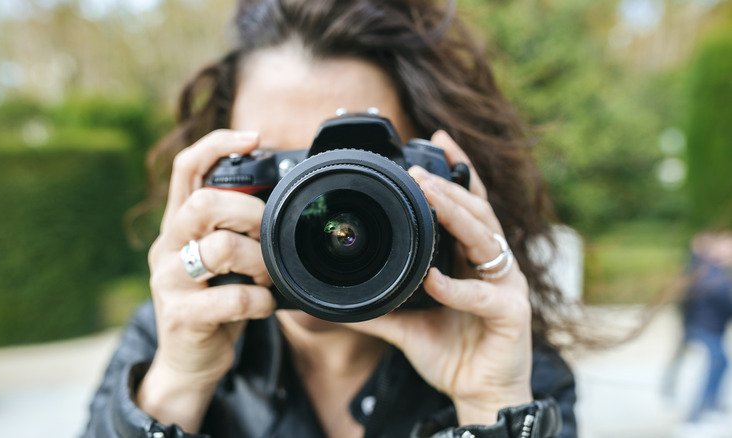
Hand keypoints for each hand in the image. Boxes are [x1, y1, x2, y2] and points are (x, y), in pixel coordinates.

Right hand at [137, 130, 275, 431]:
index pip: (185, 168)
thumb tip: (284, 201)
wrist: (188, 362)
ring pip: (219, 249)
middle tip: (269, 234)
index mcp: (179, 225)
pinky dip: (260, 300)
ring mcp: (169, 281)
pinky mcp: (181, 316)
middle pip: (202, 203)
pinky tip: (263, 305)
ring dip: (260, 261)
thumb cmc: (215, 303)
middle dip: (248, 213)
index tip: (254, 137)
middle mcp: (167, 246)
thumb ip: (238, 230)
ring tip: (268, 276)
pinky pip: (232, 297)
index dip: (217, 144)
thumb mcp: (223, 261)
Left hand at [349, 130, 532, 424]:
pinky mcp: (512, 315)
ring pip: (487, 241)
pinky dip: (457, 288)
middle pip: (478, 213)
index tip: (436, 141)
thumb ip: (377, 308)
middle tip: (418, 170)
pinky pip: (484, 297)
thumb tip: (333, 302)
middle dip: (449, 188)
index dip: (458, 171)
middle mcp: (494, 265)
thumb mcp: (406, 323)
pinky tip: (433, 280)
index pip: (469, 205)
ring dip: (457, 217)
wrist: (477, 393)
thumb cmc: (451, 352)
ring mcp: (508, 287)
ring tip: (429, 197)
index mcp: (472, 259)